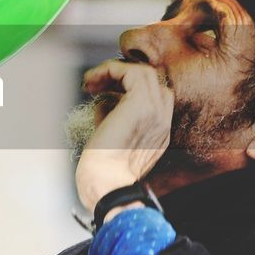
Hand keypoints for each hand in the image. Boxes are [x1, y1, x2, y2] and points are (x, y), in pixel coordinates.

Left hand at [75, 59, 173, 212]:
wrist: (106, 185)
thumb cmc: (102, 171)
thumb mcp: (112, 138)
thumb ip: (113, 116)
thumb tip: (103, 99)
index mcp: (159, 132)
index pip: (154, 95)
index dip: (128, 87)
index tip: (105, 92)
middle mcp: (163, 120)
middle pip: (151, 80)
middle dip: (122, 75)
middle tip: (97, 82)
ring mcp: (156, 112)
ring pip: (143, 72)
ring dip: (114, 70)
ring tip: (93, 80)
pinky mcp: (142, 105)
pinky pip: (130, 72)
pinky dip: (108, 70)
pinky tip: (92, 80)